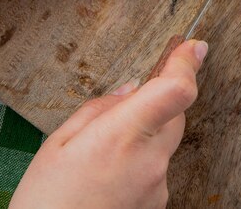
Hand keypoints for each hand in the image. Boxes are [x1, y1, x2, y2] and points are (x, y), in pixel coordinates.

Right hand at [9, 39, 207, 208]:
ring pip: (165, 142)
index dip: (187, 64)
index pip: (175, 91)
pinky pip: (157, 168)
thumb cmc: (46, 201)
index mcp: (123, 135)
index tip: (194, 47)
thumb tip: (131, 90)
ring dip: (146, 135)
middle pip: (175, 114)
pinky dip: (141, 161)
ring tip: (103, 156)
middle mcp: (150, 161)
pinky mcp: (157, 205)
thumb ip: (101, 108)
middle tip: (126, 107)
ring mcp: (157, 187)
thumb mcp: (59, 142)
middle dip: (159, 101)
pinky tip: (109, 176)